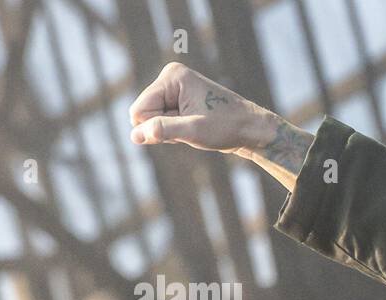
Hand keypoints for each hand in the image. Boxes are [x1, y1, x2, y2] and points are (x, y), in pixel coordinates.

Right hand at [128, 61, 275, 153]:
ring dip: (172, 131)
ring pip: (154, 119)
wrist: (252, 129)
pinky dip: (177, 130)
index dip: (156, 127)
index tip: (184, 127)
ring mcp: (175, 88)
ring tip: (196, 128)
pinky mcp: (180, 99)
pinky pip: (164, 120)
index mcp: (172, 76)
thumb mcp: (193, 131)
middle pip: (145, 113)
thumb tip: (134, 136)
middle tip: (192, 129)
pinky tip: (194, 128)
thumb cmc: (226, 128)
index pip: (140, 109)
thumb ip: (162, 131)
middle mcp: (171, 77)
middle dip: (165, 128)